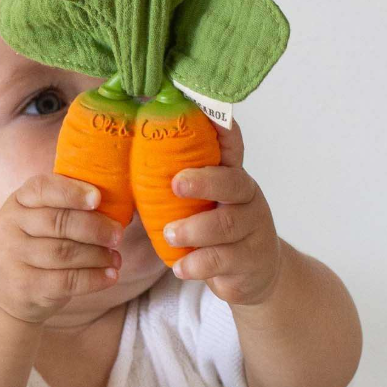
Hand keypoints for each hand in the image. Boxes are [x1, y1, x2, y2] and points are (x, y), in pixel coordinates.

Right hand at [0, 174, 122, 324]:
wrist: (5, 287)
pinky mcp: (24, 287)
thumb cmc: (36, 242)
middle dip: (95, 228)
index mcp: (19, 201)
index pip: (42, 188)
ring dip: (98, 255)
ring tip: (116, 257)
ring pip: (65, 253)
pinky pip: (66, 281)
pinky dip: (94, 278)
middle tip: (118, 234)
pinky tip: (110, 275)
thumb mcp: (40, 217)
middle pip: (59, 222)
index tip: (98, 198)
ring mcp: (13, 258)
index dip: (72, 192)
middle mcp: (10, 226)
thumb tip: (115, 202)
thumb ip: (67, 206)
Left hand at [164, 119, 282, 305]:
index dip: (222, 131)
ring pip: (225, 226)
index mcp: (233, 177)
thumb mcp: (205, 203)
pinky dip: (197, 264)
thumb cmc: (216, 228)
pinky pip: (222, 261)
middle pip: (231, 184)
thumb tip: (129, 156)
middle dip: (203, 181)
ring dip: (193, 229)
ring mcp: (253, 230)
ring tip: (170, 234)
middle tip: (175, 184)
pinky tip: (180, 267)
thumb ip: (179, 184)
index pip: (232, 148)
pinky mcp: (250, 262)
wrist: (257, 273)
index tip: (203, 114)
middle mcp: (247, 199)